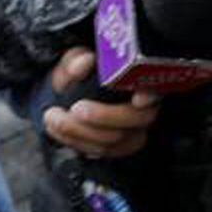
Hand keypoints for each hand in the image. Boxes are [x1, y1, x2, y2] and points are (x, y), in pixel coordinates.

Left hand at [41, 48, 159, 159]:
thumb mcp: (74, 61)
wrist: (65, 97)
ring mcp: (132, 131)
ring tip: (54, 117)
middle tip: (76, 108)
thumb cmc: (78, 75)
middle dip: (105, 116)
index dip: (151, 96)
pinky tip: (57, 129)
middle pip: (138, 119)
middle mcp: (144, 108)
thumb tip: (84, 62)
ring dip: (81, 132)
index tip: (138, 99)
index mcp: (141, 81)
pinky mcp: (114, 148)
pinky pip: (100, 151)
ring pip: (116, 140)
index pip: (158, 89)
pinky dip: (75, 141)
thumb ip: (77, 60)